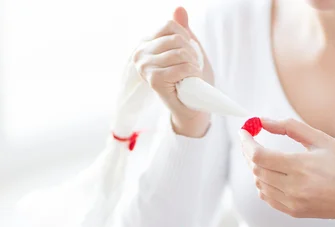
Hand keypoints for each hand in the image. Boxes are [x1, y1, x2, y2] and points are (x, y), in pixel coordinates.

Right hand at [133, 7, 212, 137]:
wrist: (192, 108)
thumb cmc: (190, 79)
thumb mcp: (189, 50)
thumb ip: (182, 30)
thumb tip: (179, 8)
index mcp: (146, 44)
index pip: (170, 26)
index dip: (186, 38)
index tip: (188, 53)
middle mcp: (140, 53)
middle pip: (176, 39)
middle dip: (192, 53)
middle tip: (192, 68)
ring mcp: (145, 67)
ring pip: (180, 53)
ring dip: (193, 65)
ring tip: (191, 75)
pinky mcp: (153, 80)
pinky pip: (181, 67)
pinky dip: (192, 73)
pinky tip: (189, 82)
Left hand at [240, 118, 334, 218]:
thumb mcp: (321, 139)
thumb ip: (289, 128)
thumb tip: (263, 121)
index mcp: (301, 167)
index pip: (259, 155)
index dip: (247, 142)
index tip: (245, 131)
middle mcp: (294, 187)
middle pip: (256, 169)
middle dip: (248, 152)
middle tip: (250, 140)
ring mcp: (293, 202)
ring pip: (259, 185)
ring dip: (256, 168)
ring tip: (262, 156)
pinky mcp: (294, 211)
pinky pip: (268, 198)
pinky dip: (264, 184)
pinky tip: (270, 174)